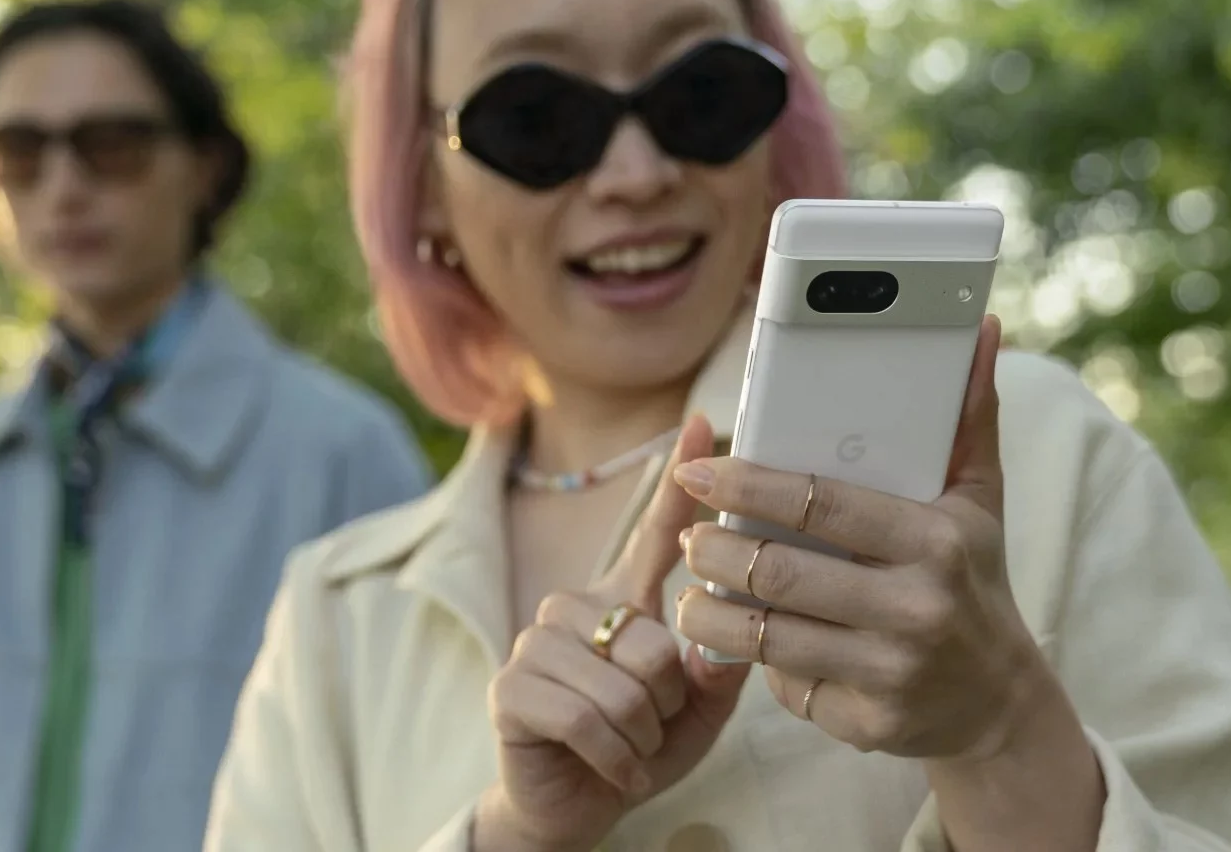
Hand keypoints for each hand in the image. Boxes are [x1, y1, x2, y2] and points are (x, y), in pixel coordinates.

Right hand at [475, 415, 751, 851]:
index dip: (680, 481)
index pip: (654, 532)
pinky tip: (615, 769)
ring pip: (623, 683)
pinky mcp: (510, 687)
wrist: (577, 810)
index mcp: (623, 601)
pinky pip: (585, 717)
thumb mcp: (696, 715)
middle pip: (654, 641)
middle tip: (652, 727)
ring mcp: (536, 641)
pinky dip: (615, 757)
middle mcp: (575, 606)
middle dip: (669, 704)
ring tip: (629, 748)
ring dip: (642, 734)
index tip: (706, 421)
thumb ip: (716, 674)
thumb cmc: (638, 750)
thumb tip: (720, 636)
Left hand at [672, 316, 1061, 761]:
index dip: (747, 483)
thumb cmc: (974, 580)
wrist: (1000, 702)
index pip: (820, 502)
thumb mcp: (980, 500)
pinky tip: (748, 642)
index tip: (694, 470)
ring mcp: (890, 672)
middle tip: (690, 533)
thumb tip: (981, 329)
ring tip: (690, 589)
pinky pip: (786, 685)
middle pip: (778, 572)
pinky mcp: (867, 724)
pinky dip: (756, 663)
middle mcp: (915, 608)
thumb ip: (970, 416)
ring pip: (765, 637)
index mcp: (936, 541)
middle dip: (714, 548)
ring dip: (709, 611)